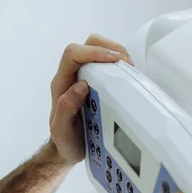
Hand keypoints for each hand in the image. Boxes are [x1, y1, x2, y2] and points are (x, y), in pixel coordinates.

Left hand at [49, 34, 132, 164]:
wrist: (68, 149)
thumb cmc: (65, 141)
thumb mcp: (61, 131)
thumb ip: (65, 108)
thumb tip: (80, 86)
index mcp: (61, 83)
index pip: (73, 53)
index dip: (94, 52)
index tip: (115, 60)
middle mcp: (72, 75)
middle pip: (88, 44)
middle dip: (109, 47)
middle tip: (127, 64)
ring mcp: (84, 76)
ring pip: (98, 48)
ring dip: (117, 53)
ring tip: (130, 70)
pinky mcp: (96, 81)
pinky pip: (107, 63)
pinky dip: (119, 64)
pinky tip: (128, 76)